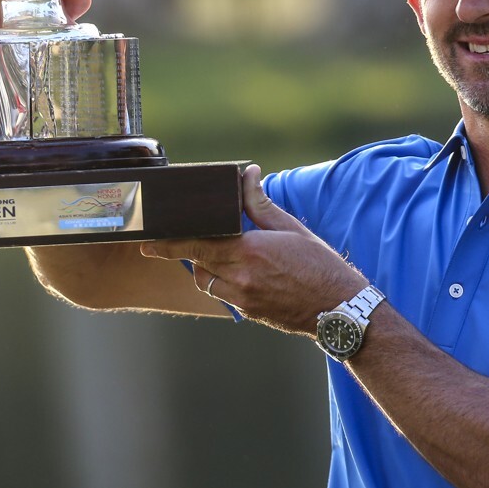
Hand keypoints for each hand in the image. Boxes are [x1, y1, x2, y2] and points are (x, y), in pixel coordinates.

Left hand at [140, 164, 367, 334]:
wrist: (340, 311)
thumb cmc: (321, 266)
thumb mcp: (291, 228)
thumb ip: (261, 203)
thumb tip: (248, 174)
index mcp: (248, 251)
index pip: (196, 244)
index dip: (168, 243)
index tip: (147, 242)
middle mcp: (240, 278)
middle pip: (196, 264)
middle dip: (186, 252)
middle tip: (178, 241)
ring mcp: (243, 299)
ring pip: (207, 282)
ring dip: (206, 268)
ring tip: (222, 254)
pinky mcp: (249, 313)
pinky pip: (224, 295)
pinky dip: (223, 282)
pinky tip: (241, 272)